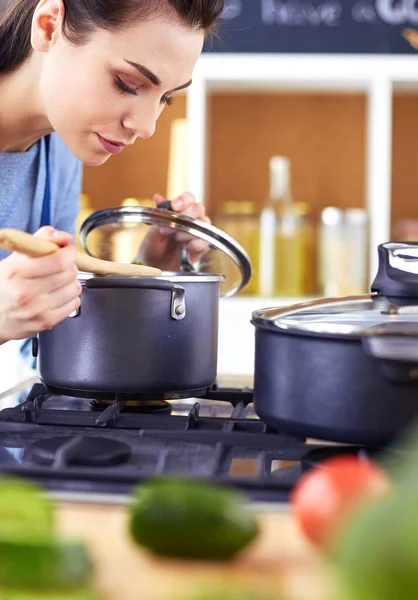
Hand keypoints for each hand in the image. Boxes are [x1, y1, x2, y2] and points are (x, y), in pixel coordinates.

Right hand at [0, 227, 81, 343]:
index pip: (59, 260)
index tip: (65, 250)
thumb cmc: (3, 285)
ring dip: (71, 282)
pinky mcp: (45, 322)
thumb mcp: (13, 259)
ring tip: (57, 282)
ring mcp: (37, 310)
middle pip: (69, 273)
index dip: (68, 252)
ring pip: (74, 288)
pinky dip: (70, 297)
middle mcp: (26, 292)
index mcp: (16, 271)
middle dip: (69, 266)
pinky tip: (58, 295)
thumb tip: (63, 237)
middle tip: (59, 266)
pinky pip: (74, 304)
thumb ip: (38, 241)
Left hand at [137, 192, 210, 270]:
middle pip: (199, 208)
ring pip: (204, 224)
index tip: (174, 206)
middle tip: (172, 226)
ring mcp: (196, 235)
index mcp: (179, 213)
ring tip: (176, 238)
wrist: (153, 269)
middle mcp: (190, 221)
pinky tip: (187, 247)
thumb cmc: (152, 249)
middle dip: (186, 215)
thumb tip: (158, 198)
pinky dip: (197, 244)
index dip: (184, 200)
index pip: (188, 198)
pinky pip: (205, 242)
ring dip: (189, 230)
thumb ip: (158, 216)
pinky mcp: (200, 249)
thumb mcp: (151, 232)